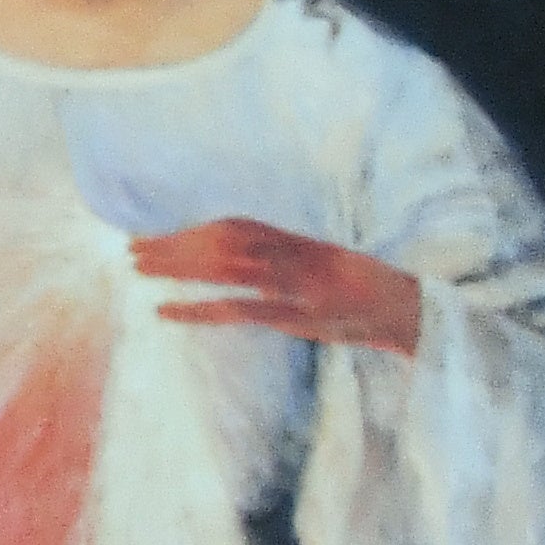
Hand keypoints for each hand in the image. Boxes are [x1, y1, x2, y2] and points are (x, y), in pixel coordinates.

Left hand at [135, 215, 420, 353]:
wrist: (411, 313)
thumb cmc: (363, 292)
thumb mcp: (323, 265)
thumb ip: (284, 257)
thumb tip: (240, 255)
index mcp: (297, 243)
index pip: (236, 226)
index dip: (194, 228)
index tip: (158, 233)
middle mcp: (293, 256)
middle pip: (222, 241)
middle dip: (176, 244)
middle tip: (133, 250)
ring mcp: (296, 285)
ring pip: (226, 268)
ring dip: (179, 267)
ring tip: (140, 270)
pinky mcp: (298, 318)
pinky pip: (239, 310)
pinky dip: (197, 309)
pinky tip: (164, 311)